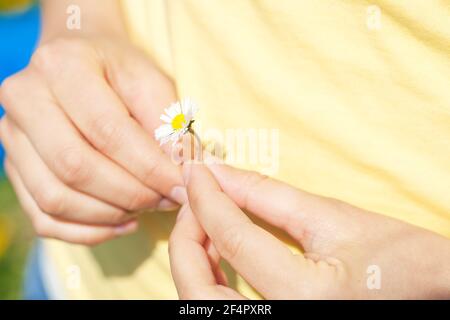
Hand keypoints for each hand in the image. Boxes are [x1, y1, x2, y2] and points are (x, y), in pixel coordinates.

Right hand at [0, 36, 184, 244]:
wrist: (80, 62)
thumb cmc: (121, 72)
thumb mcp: (152, 83)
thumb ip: (168, 127)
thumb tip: (184, 174)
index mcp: (63, 66)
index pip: (107, 131)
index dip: (149, 168)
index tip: (182, 187)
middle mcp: (25, 99)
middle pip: (75, 168)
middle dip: (131, 194)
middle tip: (166, 200)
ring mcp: (12, 136)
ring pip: (56, 199)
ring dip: (110, 215)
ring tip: (147, 207)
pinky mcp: (13, 167)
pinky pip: (43, 217)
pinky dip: (87, 231)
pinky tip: (122, 222)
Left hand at [169, 160, 449, 298]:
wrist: (427, 291)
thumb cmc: (396, 257)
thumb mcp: (332, 218)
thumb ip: (267, 195)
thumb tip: (222, 174)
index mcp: (302, 297)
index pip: (232, 238)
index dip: (207, 197)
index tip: (197, 170)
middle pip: (198, 291)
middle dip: (186, 239)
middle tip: (197, 199)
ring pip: (202, 305)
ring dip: (194, 261)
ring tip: (206, 221)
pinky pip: (220, 311)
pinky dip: (209, 280)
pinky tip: (217, 251)